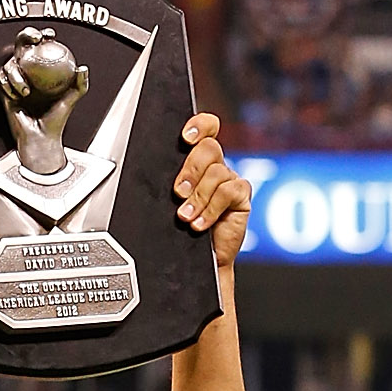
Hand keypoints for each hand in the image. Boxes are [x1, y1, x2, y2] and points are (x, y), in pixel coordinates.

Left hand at [175, 113, 251, 269]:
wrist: (200, 264)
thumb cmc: (180, 233)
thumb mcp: (168, 204)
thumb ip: (166, 184)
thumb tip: (150, 175)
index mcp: (197, 161)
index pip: (205, 129)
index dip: (199, 126)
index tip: (185, 138)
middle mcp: (215, 166)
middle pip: (208, 148)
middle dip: (190, 170)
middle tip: (178, 193)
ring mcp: (229, 181)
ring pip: (216, 172)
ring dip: (198, 197)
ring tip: (186, 217)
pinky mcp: (241, 197)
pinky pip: (228, 192)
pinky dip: (211, 209)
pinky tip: (201, 224)